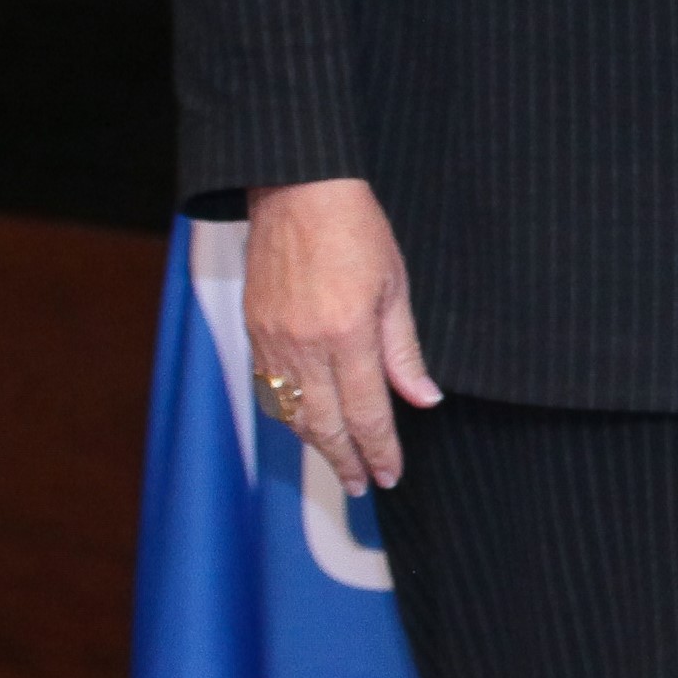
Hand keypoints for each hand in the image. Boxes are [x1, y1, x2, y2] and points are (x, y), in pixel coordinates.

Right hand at [241, 175, 438, 492]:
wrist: (296, 192)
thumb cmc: (356, 230)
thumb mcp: (396, 286)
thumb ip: (404, 350)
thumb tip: (424, 398)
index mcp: (347, 335)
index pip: (366, 412)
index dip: (379, 449)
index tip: (389, 474)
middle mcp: (305, 347)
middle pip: (326, 424)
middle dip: (346, 460)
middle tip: (361, 485)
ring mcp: (273, 342)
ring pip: (294, 414)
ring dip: (317, 444)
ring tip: (340, 462)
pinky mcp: (253, 332)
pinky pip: (270, 390)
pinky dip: (291, 414)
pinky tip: (308, 423)